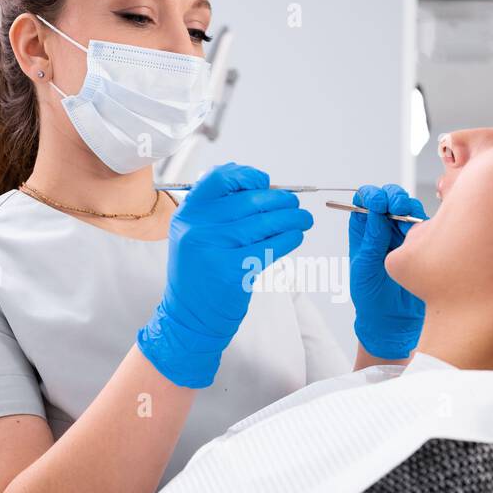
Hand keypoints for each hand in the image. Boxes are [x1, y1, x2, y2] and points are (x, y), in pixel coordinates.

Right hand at [138, 163, 311, 387]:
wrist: (189, 316)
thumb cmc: (200, 272)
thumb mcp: (195, 234)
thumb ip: (219, 209)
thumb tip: (263, 187)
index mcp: (188, 213)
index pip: (218, 178)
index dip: (247, 176)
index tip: (265, 182)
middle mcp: (198, 228)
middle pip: (249, 200)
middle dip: (281, 200)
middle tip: (295, 204)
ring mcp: (215, 249)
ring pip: (264, 223)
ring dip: (292, 218)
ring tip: (304, 218)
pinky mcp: (233, 271)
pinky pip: (270, 247)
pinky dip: (289, 238)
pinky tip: (296, 236)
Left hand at [349, 183, 425, 359]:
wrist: (392, 319)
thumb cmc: (370, 297)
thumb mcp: (363, 267)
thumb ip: (371, 240)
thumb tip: (375, 213)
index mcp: (363, 230)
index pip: (364, 201)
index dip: (370, 195)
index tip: (376, 202)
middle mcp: (383, 227)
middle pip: (389, 198)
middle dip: (392, 197)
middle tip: (394, 207)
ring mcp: (403, 234)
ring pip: (408, 208)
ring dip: (407, 208)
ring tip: (405, 221)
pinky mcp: (422, 242)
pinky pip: (425, 225)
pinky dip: (422, 223)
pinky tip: (417, 234)